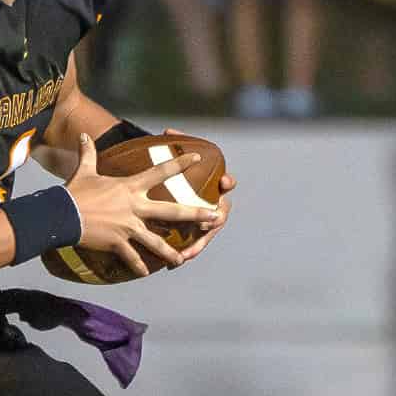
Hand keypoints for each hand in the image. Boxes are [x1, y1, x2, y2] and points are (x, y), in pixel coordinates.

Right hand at [64, 133, 223, 277]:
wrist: (62, 214)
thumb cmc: (74, 191)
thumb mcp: (84, 171)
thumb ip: (88, 153)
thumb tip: (83, 135)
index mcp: (130, 187)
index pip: (160, 172)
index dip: (179, 163)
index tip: (197, 156)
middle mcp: (134, 207)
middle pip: (171, 211)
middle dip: (195, 214)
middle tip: (215, 217)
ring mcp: (127, 226)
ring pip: (156, 241)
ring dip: (170, 252)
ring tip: (183, 260)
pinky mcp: (117, 243)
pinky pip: (132, 257)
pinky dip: (138, 266)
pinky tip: (145, 273)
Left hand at [163, 127, 233, 268]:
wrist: (169, 188)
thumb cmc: (175, 171)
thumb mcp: (173, 157)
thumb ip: (174, 145)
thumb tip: (167, 132)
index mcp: (213, 184)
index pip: (226, 182)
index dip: (228, 182)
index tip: (225, 181)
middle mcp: (214, 203)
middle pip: (221, 213)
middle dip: (216, 219)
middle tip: (208, 224)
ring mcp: (206, 220)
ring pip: (207, 235)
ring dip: (198, 244)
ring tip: (185, 255)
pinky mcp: (196, 233)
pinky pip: (194, 245)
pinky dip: (186, 253)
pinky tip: (174, 263)